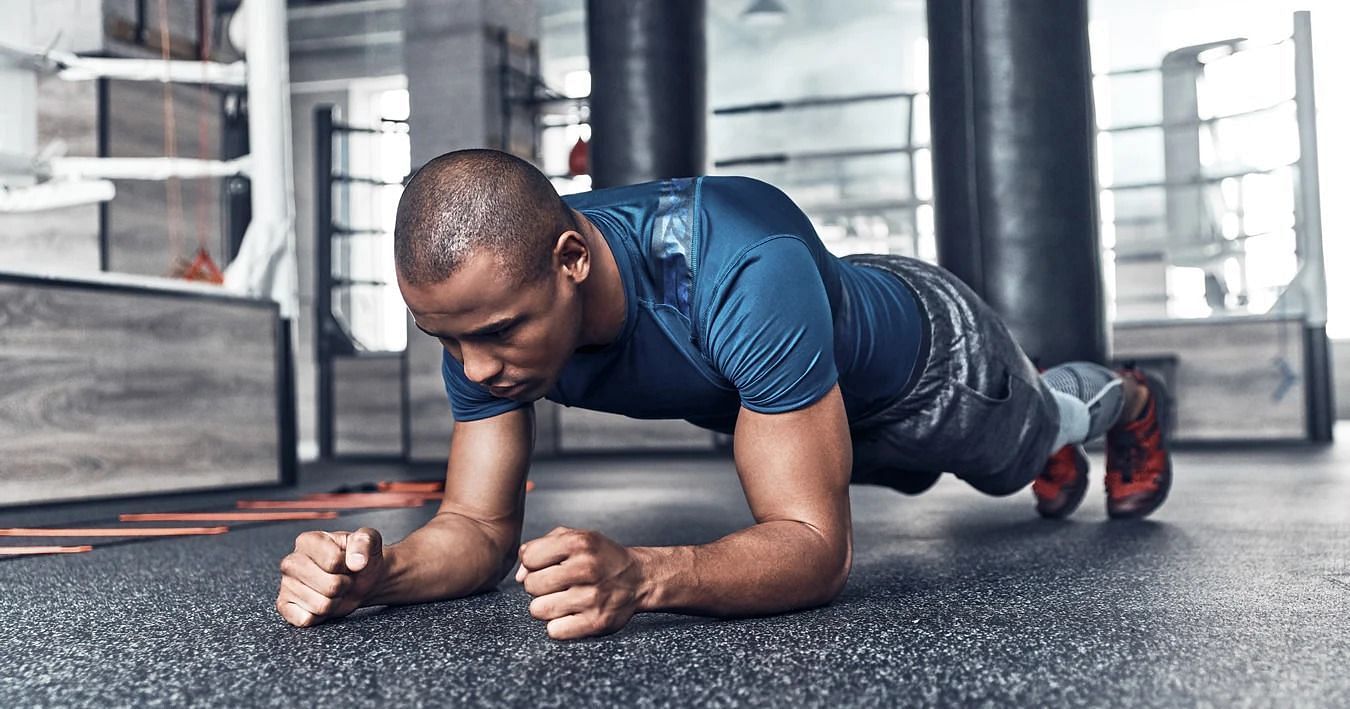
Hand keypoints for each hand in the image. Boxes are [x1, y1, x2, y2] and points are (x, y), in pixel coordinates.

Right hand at [276, 528, 385, 626]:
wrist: (360, 577)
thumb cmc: (359, 557)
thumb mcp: (369, 540)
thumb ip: (365, 541)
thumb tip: (357, 562)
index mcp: (308, 540)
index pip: (334, 561)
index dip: (348, 566)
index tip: (347, 562)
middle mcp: (291, 562)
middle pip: (330, 586)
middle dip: (344, 585)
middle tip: (343, 578)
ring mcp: (286, 584)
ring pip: (321, 606)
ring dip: (335, 601)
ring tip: (334, 589)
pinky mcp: (285, 605)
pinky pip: (306, 620)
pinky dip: (321, 616)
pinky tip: (322, 601)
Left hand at [516, 526, 645, 639]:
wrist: (639, 578)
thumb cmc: (600, 557)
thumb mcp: (575, 538)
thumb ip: (541, 547)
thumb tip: (518, 577)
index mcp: (579, 543)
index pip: (529, 558)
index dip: (533, 563)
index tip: (547, 566)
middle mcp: (586, 568)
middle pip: (531, 585)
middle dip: (538, 586)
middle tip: (555, 585)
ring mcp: (592, 597)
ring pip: (539, 609)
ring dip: (546, 607)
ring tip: (562, 600)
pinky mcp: (596, 622)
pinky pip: (554, 630)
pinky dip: (558, 625)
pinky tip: (571, 614)